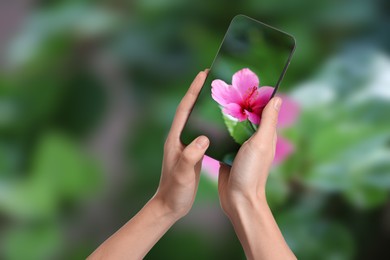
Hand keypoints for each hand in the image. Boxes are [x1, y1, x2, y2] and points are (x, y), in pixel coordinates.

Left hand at [153, 69, 209, 218]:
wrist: (170, 205)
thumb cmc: (174, 190)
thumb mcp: (183, 173)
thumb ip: (191, 155)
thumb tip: (204, 138)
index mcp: (175, 138)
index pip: (185, 109)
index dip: (193, 90)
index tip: (203, 74)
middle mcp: (180, 138)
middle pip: (191, 109)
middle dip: (201, 92)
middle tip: (215, 78)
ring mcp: (187, 145)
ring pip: (198, 120)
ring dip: (207, 106)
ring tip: (222, 95)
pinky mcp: (194, 153)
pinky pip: (204, 132)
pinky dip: (212, 123)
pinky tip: (223, 122)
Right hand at [217, 97, 295, 259]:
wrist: (237, 198)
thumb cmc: (251, 172)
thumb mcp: (261, 143)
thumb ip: (268, 121)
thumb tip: (277, 98)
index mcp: (266, 134)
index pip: (263, 109)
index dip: (256, 95)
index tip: (244, 81)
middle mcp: (254, 138)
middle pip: (247, 115)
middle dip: (238, 102)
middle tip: (224, 86)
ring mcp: (240, 146)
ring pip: (233, 124)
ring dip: (226, 114)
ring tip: (214, 99)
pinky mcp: (228, 152)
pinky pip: (223, 136)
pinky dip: (218, 128)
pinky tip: (208, 119)